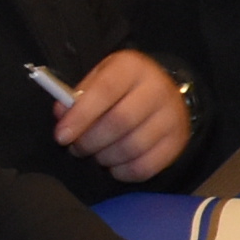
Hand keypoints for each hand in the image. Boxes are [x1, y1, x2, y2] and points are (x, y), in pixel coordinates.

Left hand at [49, 51, 191, 183]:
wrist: (164, 93)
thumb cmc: (124, 88)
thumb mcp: (100, 78)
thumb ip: (78, 95)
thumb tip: (63, 115)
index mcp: (133, 68)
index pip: (106, 90)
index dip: (81, 115)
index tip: (62, 136)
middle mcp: (158, 89)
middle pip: (120, 121)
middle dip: (90, 141)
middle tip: (77, 148)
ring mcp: (172, 117)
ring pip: (132, 147)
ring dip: (105, 158)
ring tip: (96, 154)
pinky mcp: (177, 142)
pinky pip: (145, 167)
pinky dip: (123, 172)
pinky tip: (114, 165)